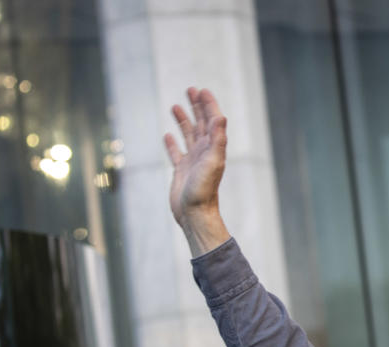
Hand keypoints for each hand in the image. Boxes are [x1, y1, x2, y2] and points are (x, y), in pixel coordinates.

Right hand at [164, 87, 231, 255]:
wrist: (195, 214)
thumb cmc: (204, 190)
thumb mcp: (213, 162)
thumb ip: (218, 139)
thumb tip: (221, 116)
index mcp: (212, 147)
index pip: (211, 120)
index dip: (208, 104)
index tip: (201, 90)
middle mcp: (203, 152)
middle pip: (200, 123)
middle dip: (196, 106)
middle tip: (190, 90)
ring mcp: (192, 161)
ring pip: (188, 135)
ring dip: (183, 120)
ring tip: (175, 106)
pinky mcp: (181, 171)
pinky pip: (176, 153)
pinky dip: (172, 143)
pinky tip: (167, 135)